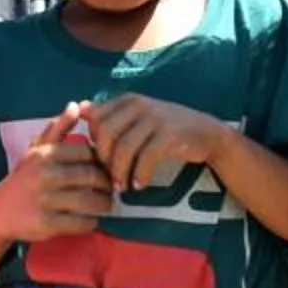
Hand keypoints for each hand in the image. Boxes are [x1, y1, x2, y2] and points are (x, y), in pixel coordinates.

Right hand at [0, 102, 109, 243]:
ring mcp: (46, 200)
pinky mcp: (47, 224)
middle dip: (106, 183)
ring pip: (90, 200)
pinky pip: (81, 222)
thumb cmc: (24, 178)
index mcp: (45, 154)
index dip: (101, 160)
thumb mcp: (36, 150)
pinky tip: (91, 218)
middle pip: (92, 176)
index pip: (87, 152)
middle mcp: (45, 175)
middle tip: (111, 188)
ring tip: (106, 204)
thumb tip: (75, 105)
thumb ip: (58, 128)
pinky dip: (92, 221)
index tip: (105, 168)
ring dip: (104, 204)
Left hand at [85, 93, 230, 195]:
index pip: (96, 119)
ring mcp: (155, 118)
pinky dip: (140, 174)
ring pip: (125, 147)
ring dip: (120, 172)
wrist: (207, 133)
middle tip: (109, 178)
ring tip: (123, 187)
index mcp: (128, 100)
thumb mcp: (138, 118)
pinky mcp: (170, 134)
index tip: (100, 161)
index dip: (93, 142)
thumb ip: (112, 116)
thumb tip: (81, 110)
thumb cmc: (166, 129)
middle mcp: (139, 104)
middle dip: (104, 160)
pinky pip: (146, 157)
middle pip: (106, 133)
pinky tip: (140, 184)